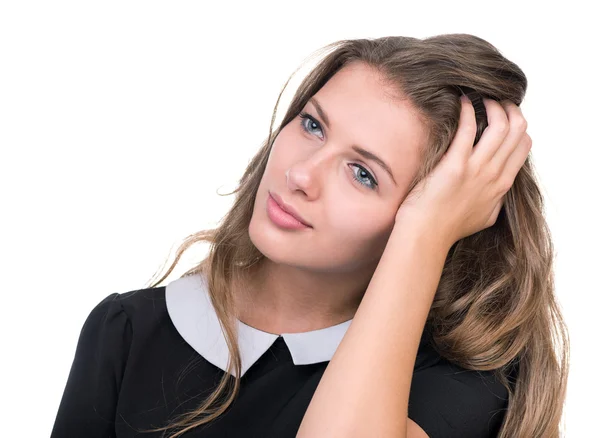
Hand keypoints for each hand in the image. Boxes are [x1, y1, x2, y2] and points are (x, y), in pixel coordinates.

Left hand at [395, 95, 531, 246]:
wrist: (426, 236)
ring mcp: (476, 170)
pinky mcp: (455, 165)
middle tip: (495, 100)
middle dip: (509, 109)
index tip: (504, 116)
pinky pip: (468, 129)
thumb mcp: (484, 217)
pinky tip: (462, 102)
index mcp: (502, 186)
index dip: (518, 125)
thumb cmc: (448, 227)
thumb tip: (498, 189)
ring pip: (501, 126)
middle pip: (518, 131)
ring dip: (493, 105)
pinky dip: (468, 110)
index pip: (523, 145)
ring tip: (481, 98)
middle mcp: (494, 175)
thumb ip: (495, 200)